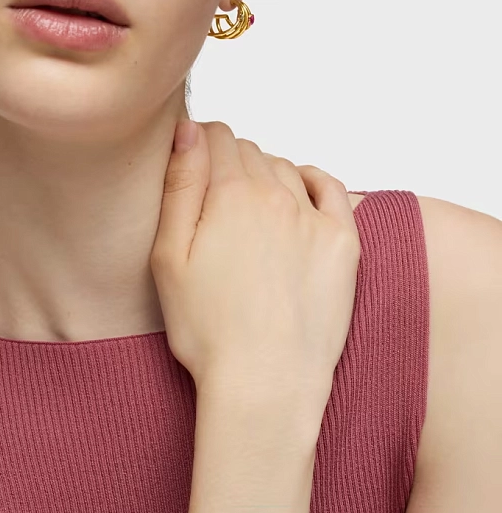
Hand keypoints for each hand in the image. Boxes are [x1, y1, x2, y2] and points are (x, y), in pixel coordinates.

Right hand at [150, 120, 360, 406]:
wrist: (265, 383)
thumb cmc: (207, 329)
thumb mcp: (170, 256)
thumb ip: (180, 185)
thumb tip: (188, 129)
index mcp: (230, 195)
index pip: (216, 137)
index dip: (199, 143)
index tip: (191, 160)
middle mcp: (277, 196)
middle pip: (250, 151)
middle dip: (228, 161)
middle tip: (212, 196)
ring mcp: (314, 218)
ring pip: (284, 168)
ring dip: (264, 174)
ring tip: (247, 208)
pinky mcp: (343, 244)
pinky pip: (330, 189)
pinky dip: (311, 180)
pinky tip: (298, 189)